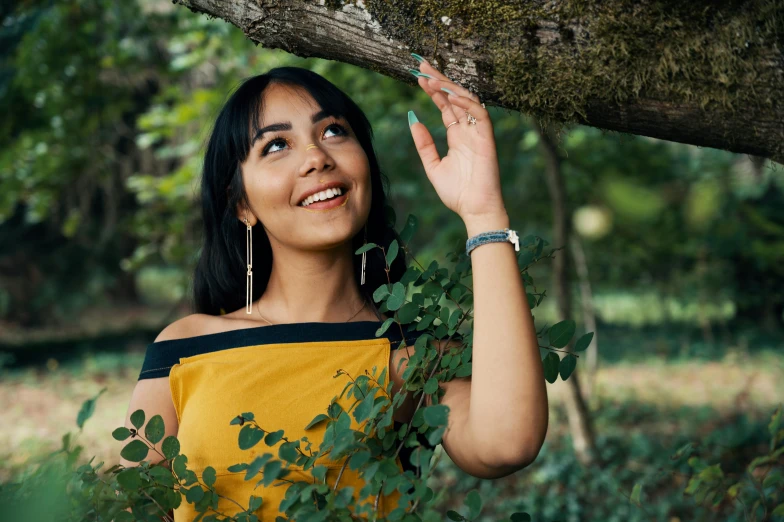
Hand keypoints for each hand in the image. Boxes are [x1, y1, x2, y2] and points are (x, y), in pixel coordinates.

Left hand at [407, 57, 506, 220]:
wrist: (474, 210)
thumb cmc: (456, 193)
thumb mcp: (432, 166)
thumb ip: (424, 143)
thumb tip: (413, 119)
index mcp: (457, 136)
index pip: (445, 106)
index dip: (433, 90)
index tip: (418, 76)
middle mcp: (468, 131)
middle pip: (454, 98)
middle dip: (439, 80)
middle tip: (422, 65)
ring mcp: (478, 133)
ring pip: (466, 101)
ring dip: (449, 87)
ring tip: (431, 78)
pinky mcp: (487, 139)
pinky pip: (479, 114)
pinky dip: (465, 103)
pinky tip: (449, 95)